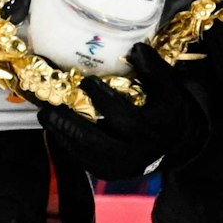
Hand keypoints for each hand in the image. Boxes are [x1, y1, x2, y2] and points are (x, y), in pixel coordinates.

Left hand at [35, 44, 206, 180]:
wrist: (175, 143)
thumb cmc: (168, 109)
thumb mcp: (169, 86)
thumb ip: (153, 68)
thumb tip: (134, 49)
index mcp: (153, 129)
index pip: (123, 117)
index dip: (102, 99)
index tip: (86, 81)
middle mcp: (137, 153)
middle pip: (97, 142)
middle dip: (70, 124)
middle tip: (49, 108)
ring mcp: (123, 167)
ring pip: (86, 154)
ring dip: (63, 135)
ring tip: (46, 116)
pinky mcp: (111, 173)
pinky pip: (84, 161)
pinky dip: (68, 144)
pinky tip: (57, 129)